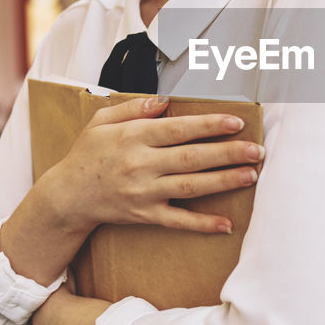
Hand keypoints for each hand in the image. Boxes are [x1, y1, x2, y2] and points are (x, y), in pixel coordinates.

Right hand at [38, 96, 262, 235]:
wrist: (67, 196)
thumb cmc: (88, 153)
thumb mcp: (101, 121)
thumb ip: (134, 107)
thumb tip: (166, 100)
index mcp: (133, 137)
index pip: (178, 129)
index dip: (209, 125)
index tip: (236, 121)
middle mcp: (140, 164)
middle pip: (192, 158)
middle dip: (227, 153)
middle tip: (257, 150)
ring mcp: (144, 192)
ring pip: (190, 187)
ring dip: (223, 181)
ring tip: (251, 175)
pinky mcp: (144, 215)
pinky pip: (178, 221)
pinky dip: (202, 224)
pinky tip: (226, 224)